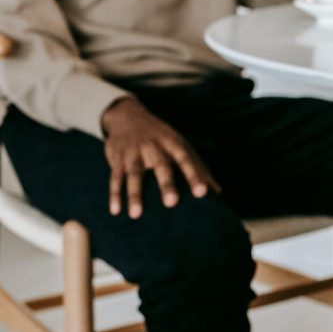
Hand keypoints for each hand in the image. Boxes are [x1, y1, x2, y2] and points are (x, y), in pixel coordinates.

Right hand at [100, 98, 220, 218]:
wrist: (128, 116)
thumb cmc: (162, 138)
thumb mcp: (182, 146)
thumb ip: (199, 168)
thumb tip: (218, 192)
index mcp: (174, 144)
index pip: (187, 160)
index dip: (195, 175)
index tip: (203, 192)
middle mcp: (154, 147)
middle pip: (161, 166)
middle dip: (167, 184)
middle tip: (172, 203)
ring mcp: (134, 152)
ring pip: (134, 174)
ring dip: (134, 194)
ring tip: (136, 215)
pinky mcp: (117, 159)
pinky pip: (115, 177)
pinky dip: (114, 194)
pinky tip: (115, 211)